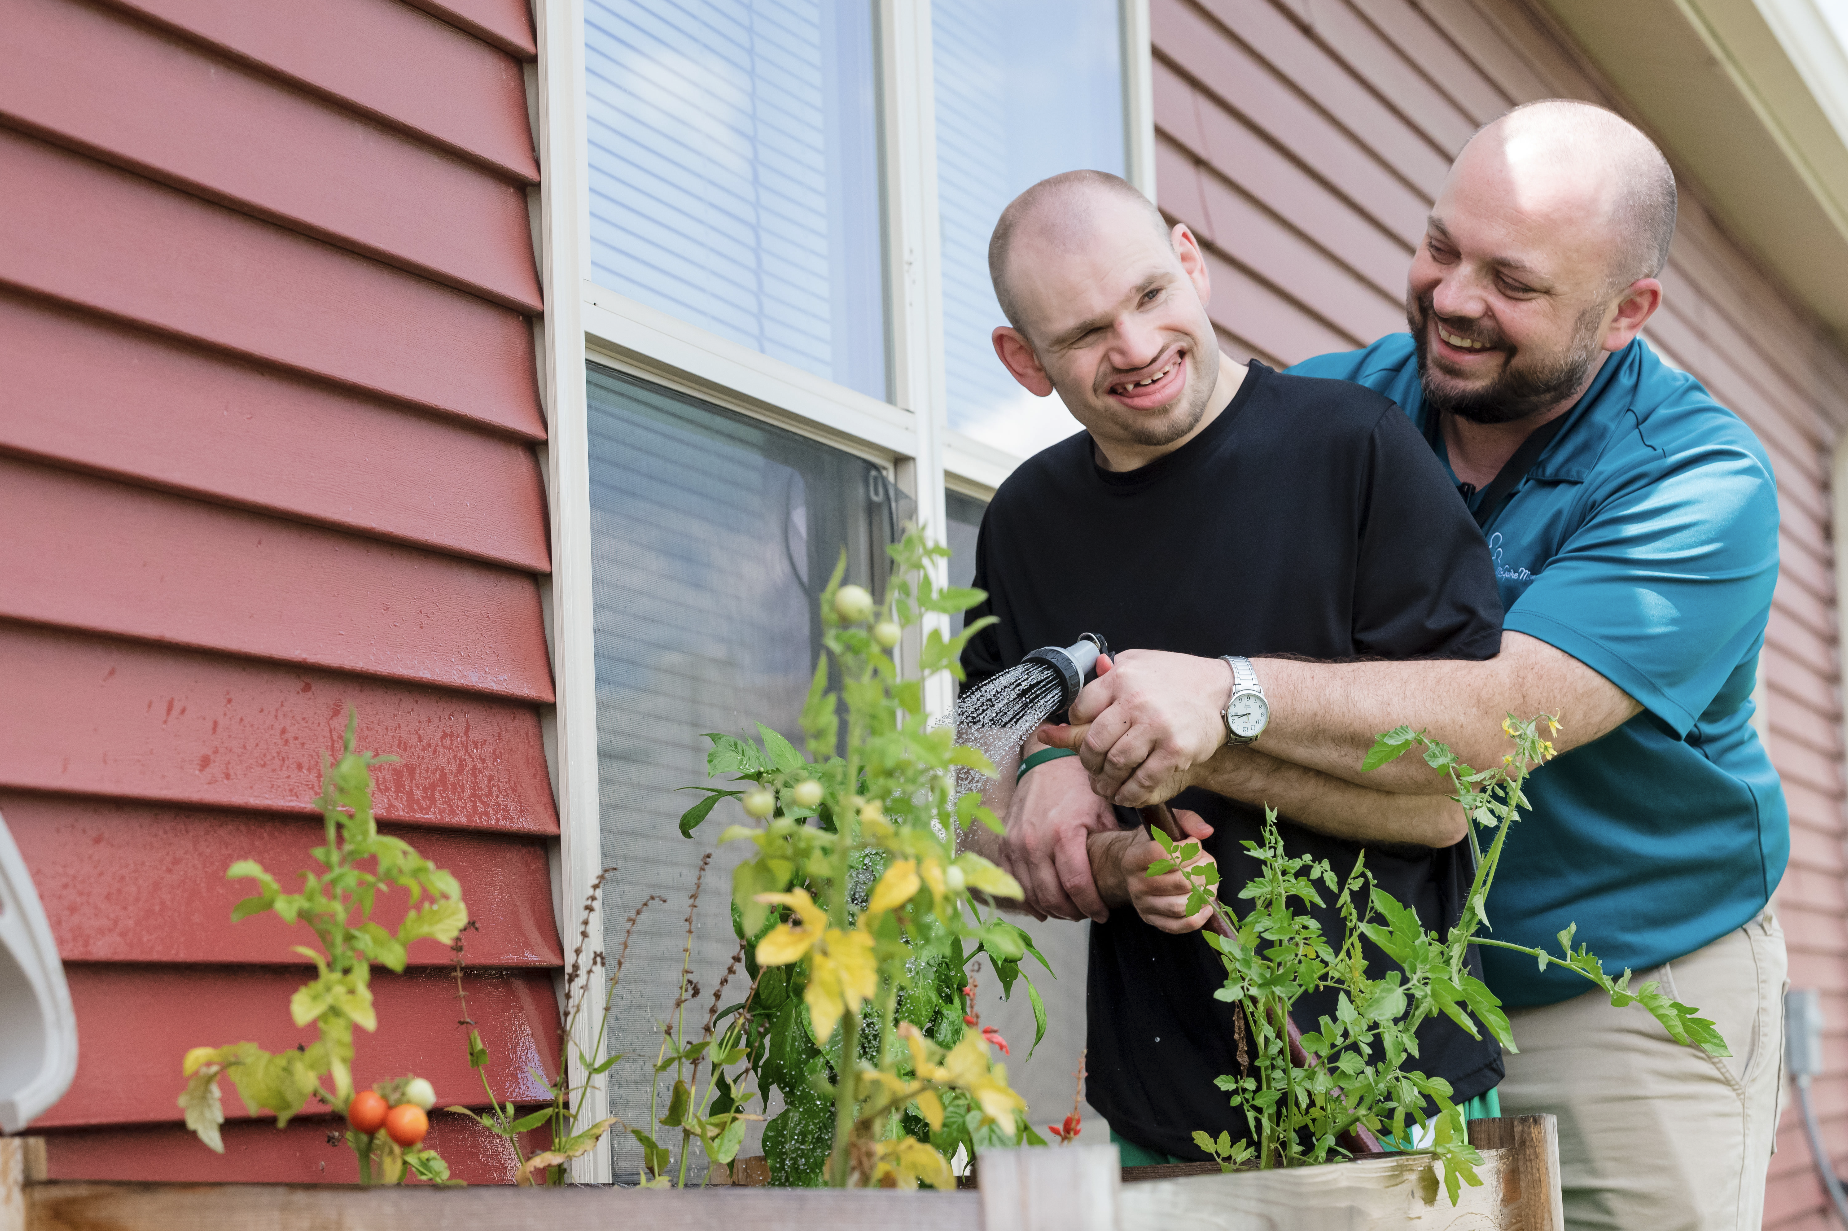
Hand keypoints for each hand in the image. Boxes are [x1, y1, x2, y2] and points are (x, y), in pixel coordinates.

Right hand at [1001, 752, 1120, 921]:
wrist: (1047, 764)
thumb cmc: (1078, 787)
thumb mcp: (1103, 810)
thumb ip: (1111, 844)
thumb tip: (1131, 870)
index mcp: (1064, 834)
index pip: (1077, 885)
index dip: (1091, 907)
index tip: (1103, 914)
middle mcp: (1035, 842)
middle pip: (1051, 896)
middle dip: (1071, 913)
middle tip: (1086, 915)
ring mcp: (1016, 844)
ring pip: (1030, 893)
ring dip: (1050, 909)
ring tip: (1068, 911)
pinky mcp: (1004, 844)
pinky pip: (1012, 881)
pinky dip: (1027, 898)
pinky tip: (1042, 906)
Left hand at [1039, 650, 1231, 806]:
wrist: (1225, 693)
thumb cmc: (1176, 679)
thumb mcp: (1136, 665)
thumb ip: (1103, 683)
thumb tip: (1061, 717)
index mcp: (1122, 677)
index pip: (1080, 709)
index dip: (1074, 727)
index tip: (1078, 738)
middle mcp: (1136, 701)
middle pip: (1094, 742)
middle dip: (1088, 762)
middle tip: (1091, 770)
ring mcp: (1156, 727)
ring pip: (1116, 764)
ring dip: (1106, 782)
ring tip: (1105, 786)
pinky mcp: (1175, 750)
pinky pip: (1143, 780)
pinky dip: (1129, 793)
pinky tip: (1125, 794)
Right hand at [1086, 808, 1218, 933]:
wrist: (1130, 868)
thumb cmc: (1152, 844)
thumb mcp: (1165, 825)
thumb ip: (1188, 821)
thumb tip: (1206, 831)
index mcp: (1134, 858)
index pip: (1164, 855)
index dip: (1188, 849)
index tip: (1192, 844)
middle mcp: (1135, 884)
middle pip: (1180, 882)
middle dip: (1202, 870)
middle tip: (1206, 862)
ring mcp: (1143, 905)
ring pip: (1181, 905)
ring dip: (1204, 893)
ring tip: (1208, 881)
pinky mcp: (1153, 920)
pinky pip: (1179, 926)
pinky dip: (1198, 918)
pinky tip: (1206, 905)